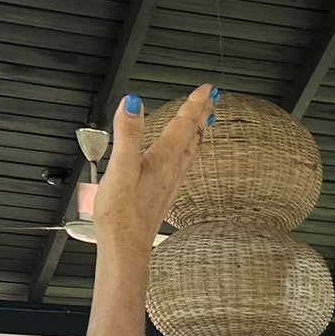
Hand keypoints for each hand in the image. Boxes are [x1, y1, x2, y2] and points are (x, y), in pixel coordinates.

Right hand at [96, 83, 214, 268]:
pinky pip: (184, 164)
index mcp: (163, 160)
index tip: (208, 88)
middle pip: (193, 135)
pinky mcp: (165, 193)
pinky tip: (185, 154)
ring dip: (199, 131)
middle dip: (202, 113)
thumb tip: (133, 102)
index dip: (195, 103)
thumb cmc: (121, 214)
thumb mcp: (120, 168)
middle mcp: (172, 170)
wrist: (127, 247)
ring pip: (191, 150)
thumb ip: (127, 134)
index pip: (184, 124)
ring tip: (206, 119)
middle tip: (214, 97)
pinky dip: (189, 150)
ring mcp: (171, 182)